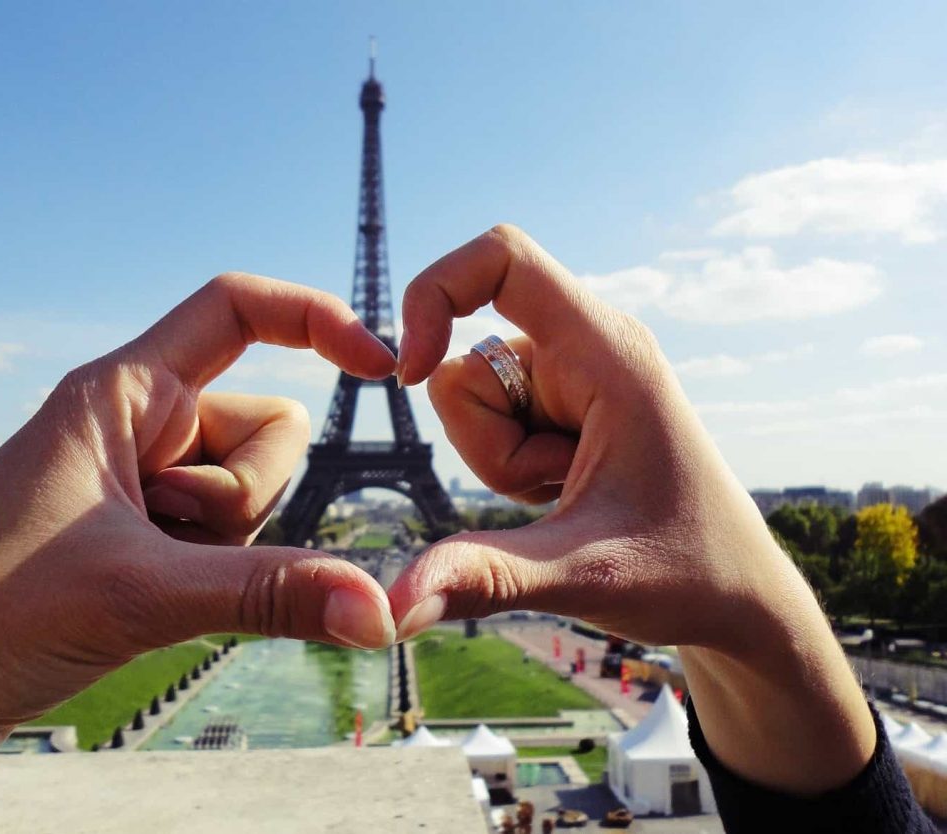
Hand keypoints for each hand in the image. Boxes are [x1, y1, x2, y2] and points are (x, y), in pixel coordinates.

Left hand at [0, 273, 397, 769]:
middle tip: (160, 532)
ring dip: (226, 541)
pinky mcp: (158, 528)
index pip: (237, 308)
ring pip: (259, 490)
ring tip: (142, 567)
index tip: (380, 366)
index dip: (316, 318)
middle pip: (273, 428)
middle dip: (244, 495)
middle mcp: (147, 424)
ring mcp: (155, 478)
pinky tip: (147, 592)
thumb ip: (269, 596)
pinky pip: (236, 536)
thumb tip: (380, 611)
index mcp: (128, 392)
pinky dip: (216, 570)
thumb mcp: (140, 591)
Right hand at [388, 226, 874, 793]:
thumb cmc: (686, 572)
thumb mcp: (580, 574)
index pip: (503, 257)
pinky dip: (509, 467)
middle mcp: (588, 348)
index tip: (407, 371)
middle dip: (486, 443)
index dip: (436, 291)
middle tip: (560, 486)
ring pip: (470, 398)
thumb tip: (388, 607)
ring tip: (570, 491)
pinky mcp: (562, 406)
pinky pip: (490, 423)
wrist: (736, 597)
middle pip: (466, 360)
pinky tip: (567, 492)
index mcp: (608, 352)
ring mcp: (573, 377)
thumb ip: (483, 576)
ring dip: (500, 459)